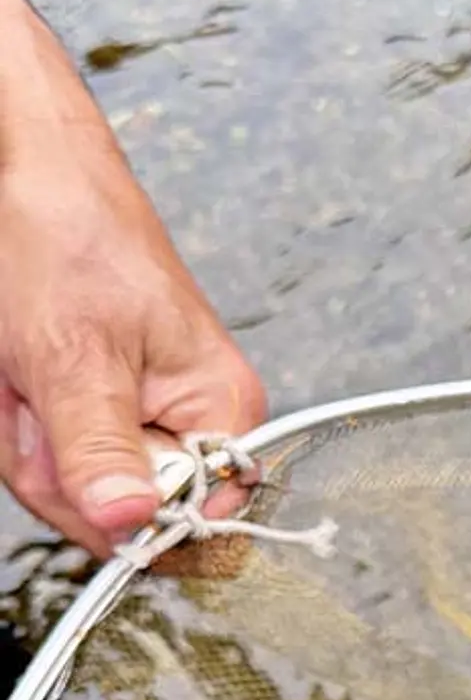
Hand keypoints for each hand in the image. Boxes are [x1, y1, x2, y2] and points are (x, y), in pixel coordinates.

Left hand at [0, 0, 266, 560]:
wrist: (20, 172)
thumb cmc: (66, 237)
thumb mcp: (73, 355)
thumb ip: (101, 449)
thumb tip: (133, 528)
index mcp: (220, 410)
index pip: (196, 522)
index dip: (129, 514)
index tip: (79, 463)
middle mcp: (189, 423)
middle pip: (122, 513)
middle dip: (56, 464)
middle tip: (33, 393)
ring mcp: (135, 419)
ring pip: (71, 488)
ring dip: (24, 439)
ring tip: (21, 371)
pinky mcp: (89, 410)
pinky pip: (44, 458)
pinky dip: (12, 424)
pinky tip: (12, 376)